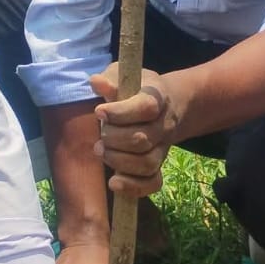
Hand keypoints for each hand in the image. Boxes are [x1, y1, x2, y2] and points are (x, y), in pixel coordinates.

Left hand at [89, 65, 184, 195]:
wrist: (168, 104)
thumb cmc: (138, 89)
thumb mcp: (126, 76)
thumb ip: (111, 78)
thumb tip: (96, 82)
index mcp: (157, 98)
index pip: (146, 108)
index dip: (121, 112)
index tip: (99, 111)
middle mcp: (163, 124)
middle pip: (143, 139)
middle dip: (114, 139)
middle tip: (100, 135)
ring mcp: (163, 148)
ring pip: (147, 163)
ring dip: (119, 161)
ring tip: (102, 151)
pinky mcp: (158, 166)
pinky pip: (153, 183)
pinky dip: (134, 187)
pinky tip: (114, 182)